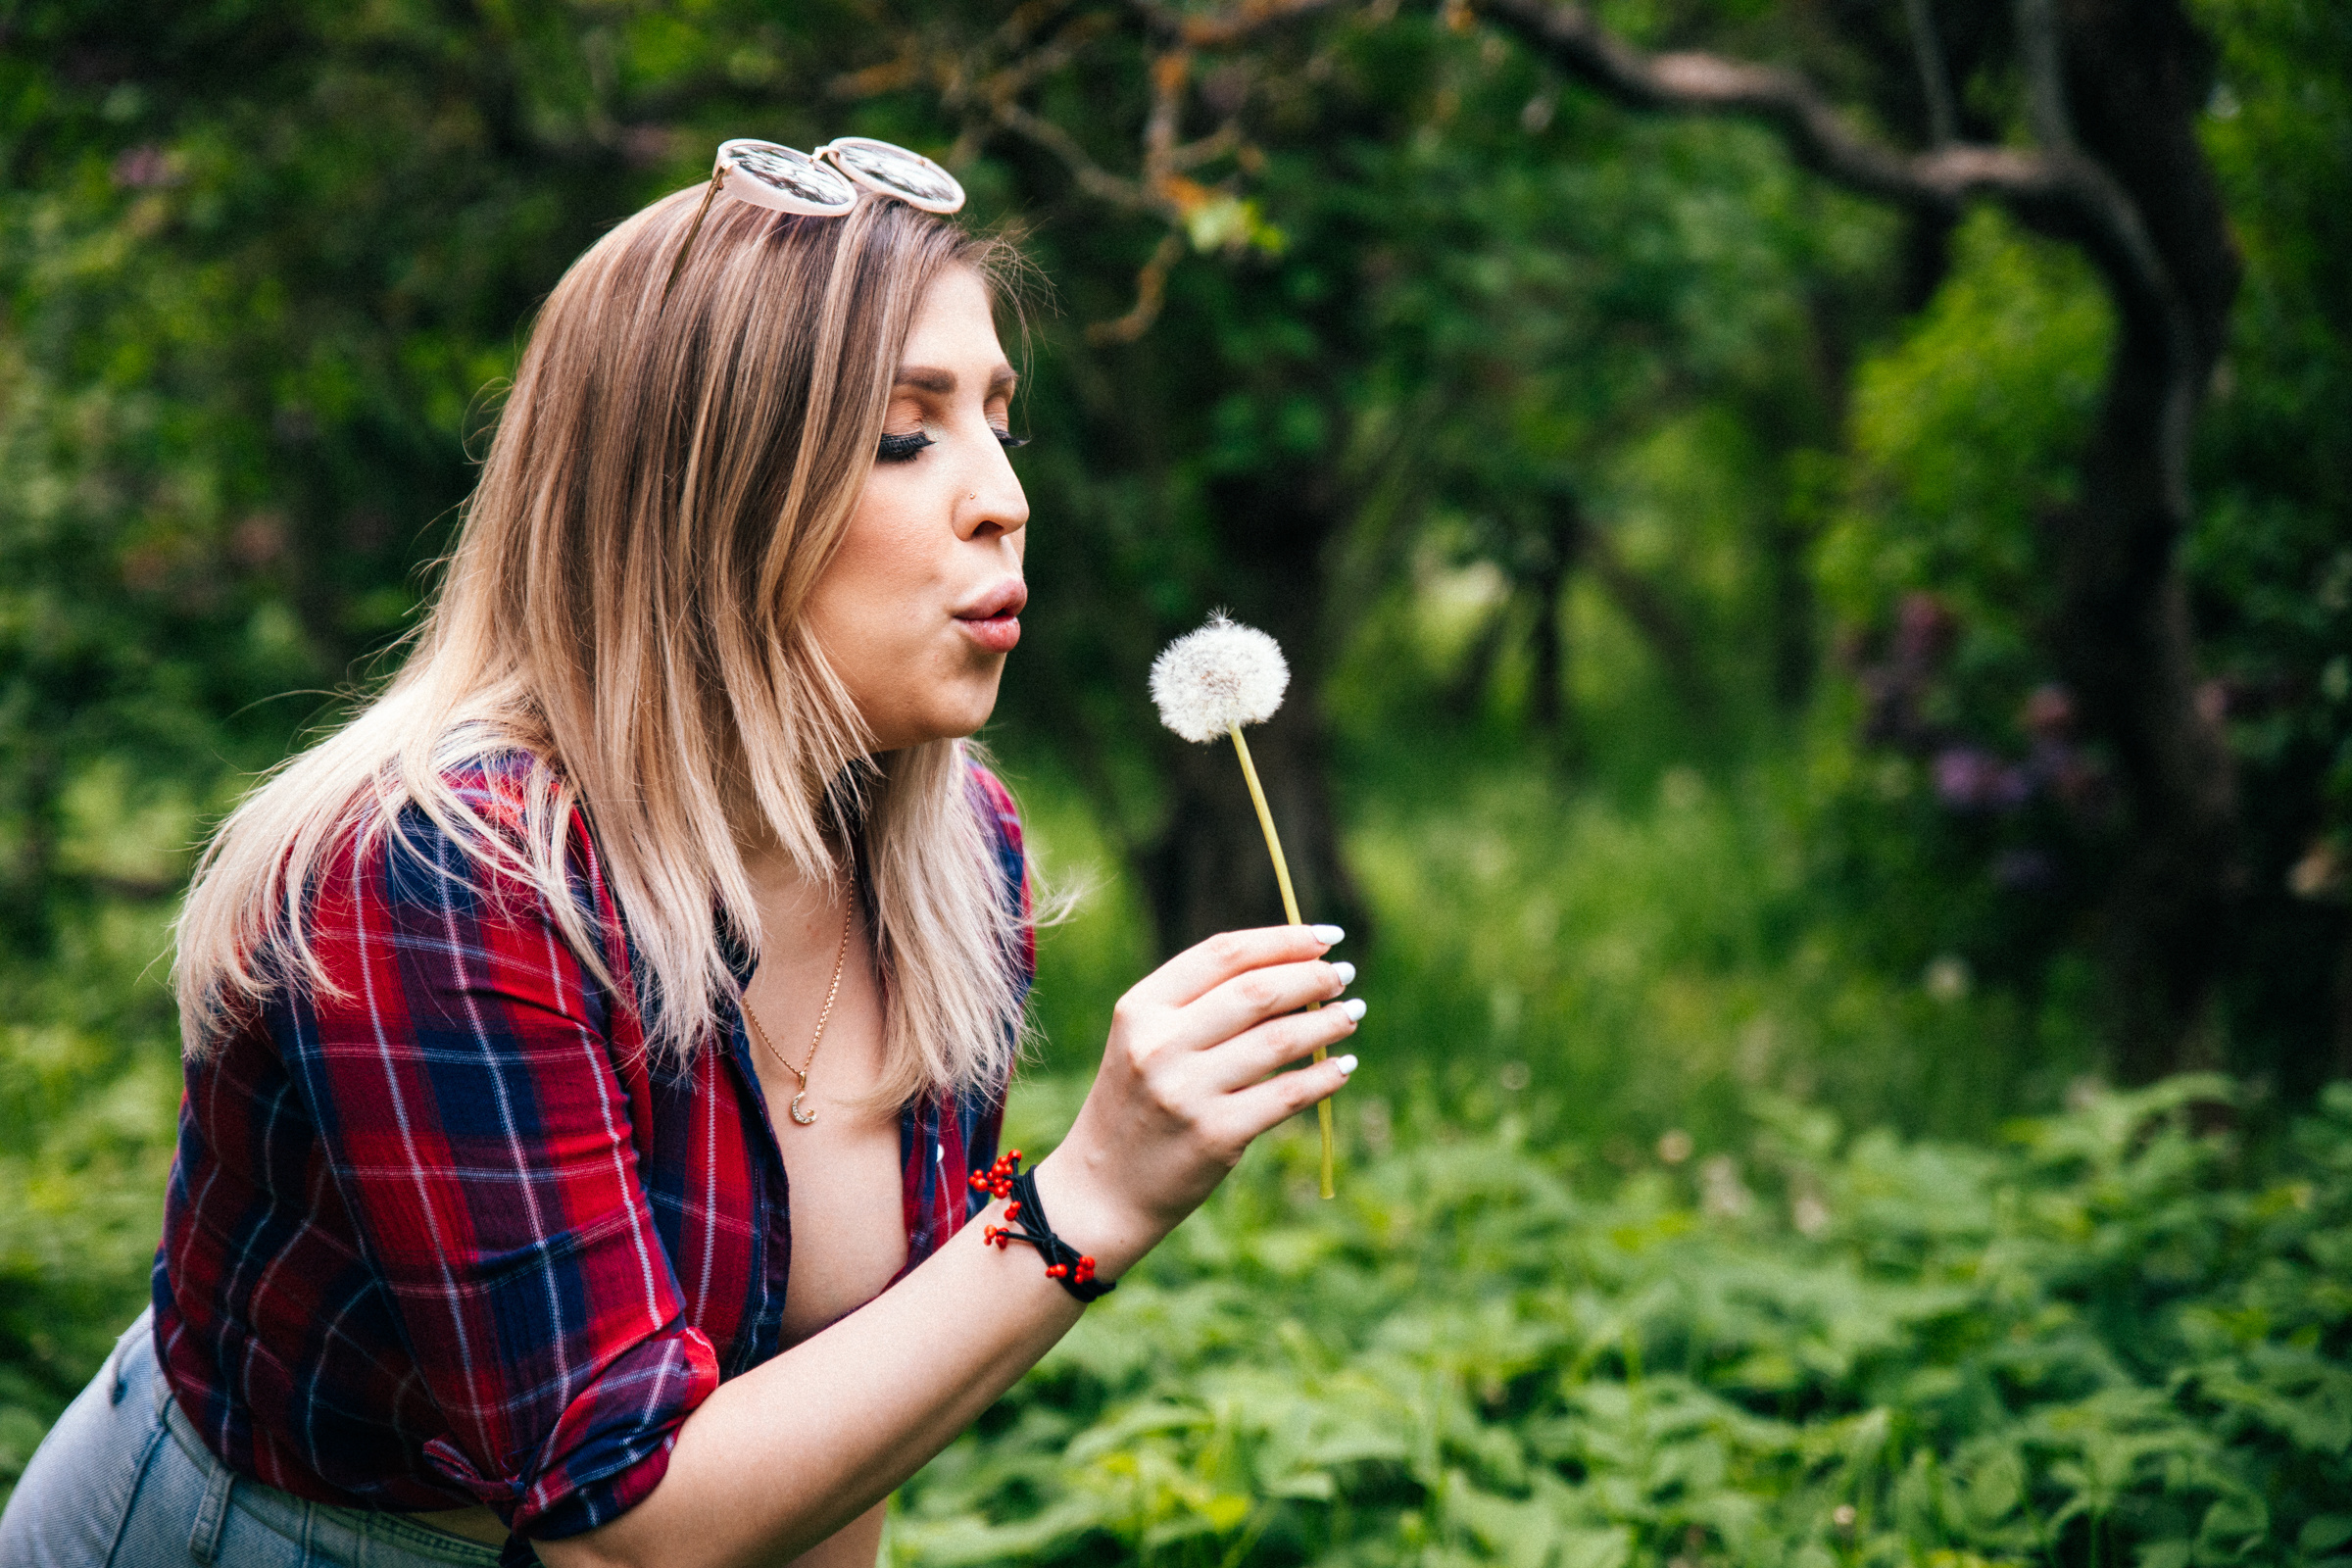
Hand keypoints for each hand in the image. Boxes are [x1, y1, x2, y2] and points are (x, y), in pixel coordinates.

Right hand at [1033, 925, 1360, 1275]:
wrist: (1102, 1188)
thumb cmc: (1138, 1102)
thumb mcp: (1148, 1042)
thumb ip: (1203, 1005)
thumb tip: (1297, 972)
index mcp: (1141, 1008)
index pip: (1224, 954)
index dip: (1283, 940)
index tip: (1326, 937)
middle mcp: (1160, 1044)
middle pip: (1257, 991)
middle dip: (1313, 977)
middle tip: (1346, 976)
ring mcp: (1187, 1091)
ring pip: (1279, 1040)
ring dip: (1327, 1023)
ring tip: (1352, 1015)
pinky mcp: (1215, 1135)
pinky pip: (1287, 1095)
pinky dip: (1324, 1076)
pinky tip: (1343, 1067)